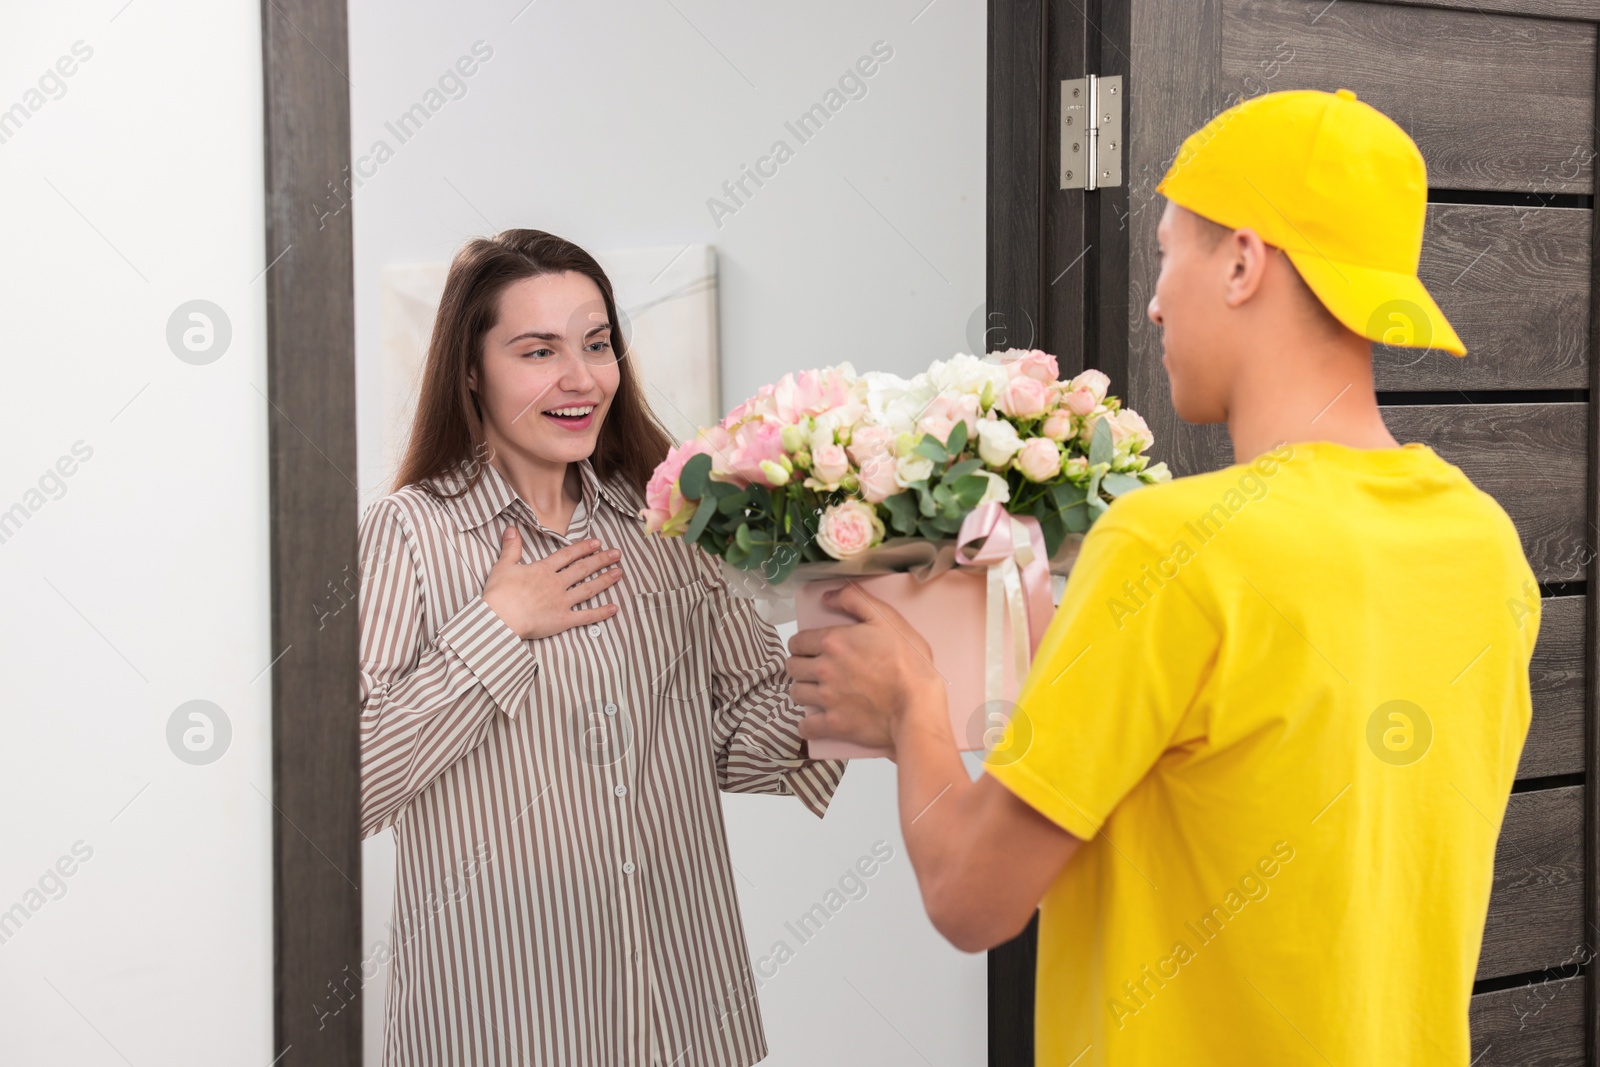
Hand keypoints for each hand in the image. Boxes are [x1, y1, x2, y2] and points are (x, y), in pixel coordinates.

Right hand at [481, 527, 621, 639]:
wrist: (500, 618)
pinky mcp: (563, 620)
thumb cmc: (499, 594)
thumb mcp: (503, 566)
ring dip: (605, 580)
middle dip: (601, 560)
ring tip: (619, 573)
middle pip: (583, 569)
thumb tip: (512, 529)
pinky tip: (614, 608)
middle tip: (617, 554)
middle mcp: (556, 584)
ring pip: (588, 589)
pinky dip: (601, 613)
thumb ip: (511, 548)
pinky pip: (586, 616)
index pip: (568, 555)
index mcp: (543, 570)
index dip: (583, 548)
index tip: (597, 542)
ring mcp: (562, 602)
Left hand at [786, 582, 946, 749]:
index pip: (797, 641)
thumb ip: (856, 599)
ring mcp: (827, 698)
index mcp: (833, 642)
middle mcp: (824, 669)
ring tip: (815, 691)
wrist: (918, 704)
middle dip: (800, 665)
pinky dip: (808, 724)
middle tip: (813, 668)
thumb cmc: (909, 661)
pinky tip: (814, 720)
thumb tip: (828, 596)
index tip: (810, 648)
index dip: (802, 644)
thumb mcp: (887, 618)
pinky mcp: (834, 724)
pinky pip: (806, 726)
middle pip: (793, 666)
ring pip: (796, 693)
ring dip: (803, 691)